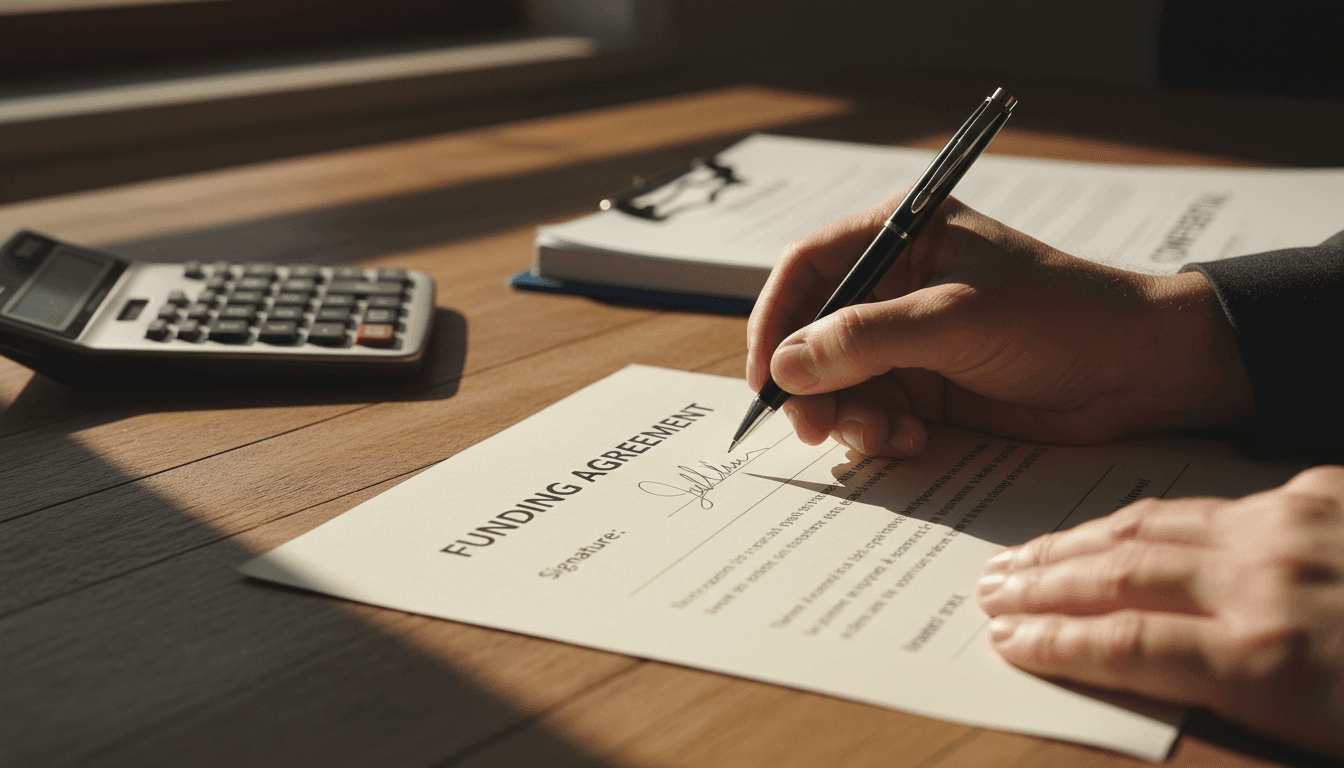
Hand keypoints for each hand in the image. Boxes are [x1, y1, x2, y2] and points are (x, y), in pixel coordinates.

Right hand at [746, 195, 1253, 456]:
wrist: (1139, 371)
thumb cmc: (1059, 318)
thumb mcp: (956, 320)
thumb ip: (866, 339)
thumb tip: (786, 366)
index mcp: (901, 236)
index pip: (807, 268)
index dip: (775, 320)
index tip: (766, 377)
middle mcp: (895, 285)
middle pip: (813, 333)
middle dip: (811, 383)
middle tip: (814, 427)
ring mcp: (910, 339)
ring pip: (839, 382)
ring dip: (849, 414)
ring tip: (887, 434)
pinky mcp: (928, 386)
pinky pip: (874, 411)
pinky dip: (880, 432)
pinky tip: (914, 440)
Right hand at [976, 466, 1343, 756]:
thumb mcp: (1323, 741)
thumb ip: (1235, 696)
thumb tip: (1146, 672)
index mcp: (1266, 658)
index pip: (1124, 647)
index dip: (1053, 643)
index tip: (1005, 639)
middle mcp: (1263, 580)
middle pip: (1121, 577)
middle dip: (1044, 585)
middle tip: (993, 589)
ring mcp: (1290, 525)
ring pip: (1155, 525)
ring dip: (1079, 541)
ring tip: (1029, 553)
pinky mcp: (1322, 491)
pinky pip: (1218, 500)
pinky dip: (1158, 517)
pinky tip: (1128, 523)